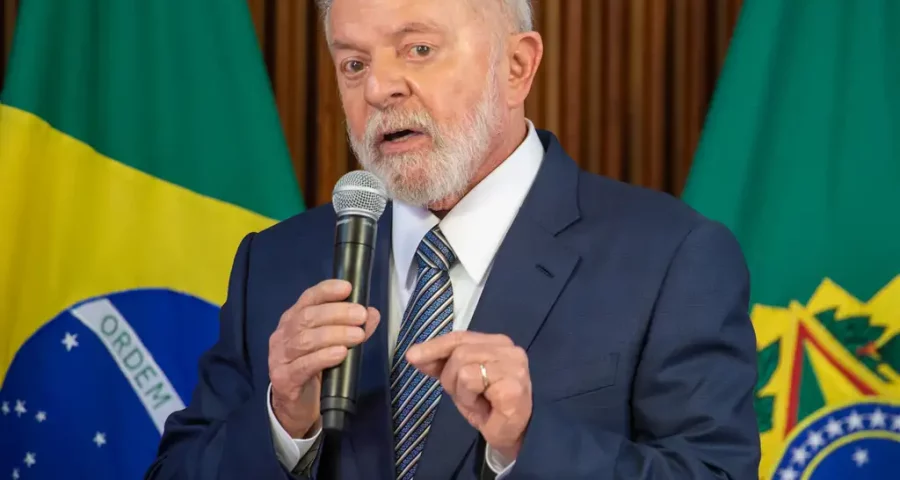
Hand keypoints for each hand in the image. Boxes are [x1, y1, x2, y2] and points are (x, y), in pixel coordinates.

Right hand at [268, 279, 379, 437]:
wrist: (294, 405)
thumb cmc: (314, 367)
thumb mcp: (333, 344)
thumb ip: (351, 327)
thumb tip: (371, 313)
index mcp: (293, 319)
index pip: (308, 299)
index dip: (327, 291)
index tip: (348, 288)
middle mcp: (283, 334)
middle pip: (307, 317)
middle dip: (337, 313)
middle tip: (360, 315)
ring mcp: (280, 357)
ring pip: (306, 340)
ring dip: (335, 334)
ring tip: (358, 335)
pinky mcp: (283, 379)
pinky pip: (303, 365)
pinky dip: (323, 357)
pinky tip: (340, 354)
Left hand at [405, 331, 531, 459]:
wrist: (513, 436)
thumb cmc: (489, 408)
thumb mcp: (459, 383)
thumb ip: (442, 365)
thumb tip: (414, 355)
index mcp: (497, 342)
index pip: (460, 337)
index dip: (435, 346)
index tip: (412, 356)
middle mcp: (508, 348)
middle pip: (458, 352)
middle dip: (451, 377)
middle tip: (467, 396)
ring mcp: (513, 364)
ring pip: (462, 366)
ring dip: (461, 391)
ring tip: (478, 402)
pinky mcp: (512, 383)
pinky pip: (471, 380)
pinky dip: (469, 398)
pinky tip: (486, 408)